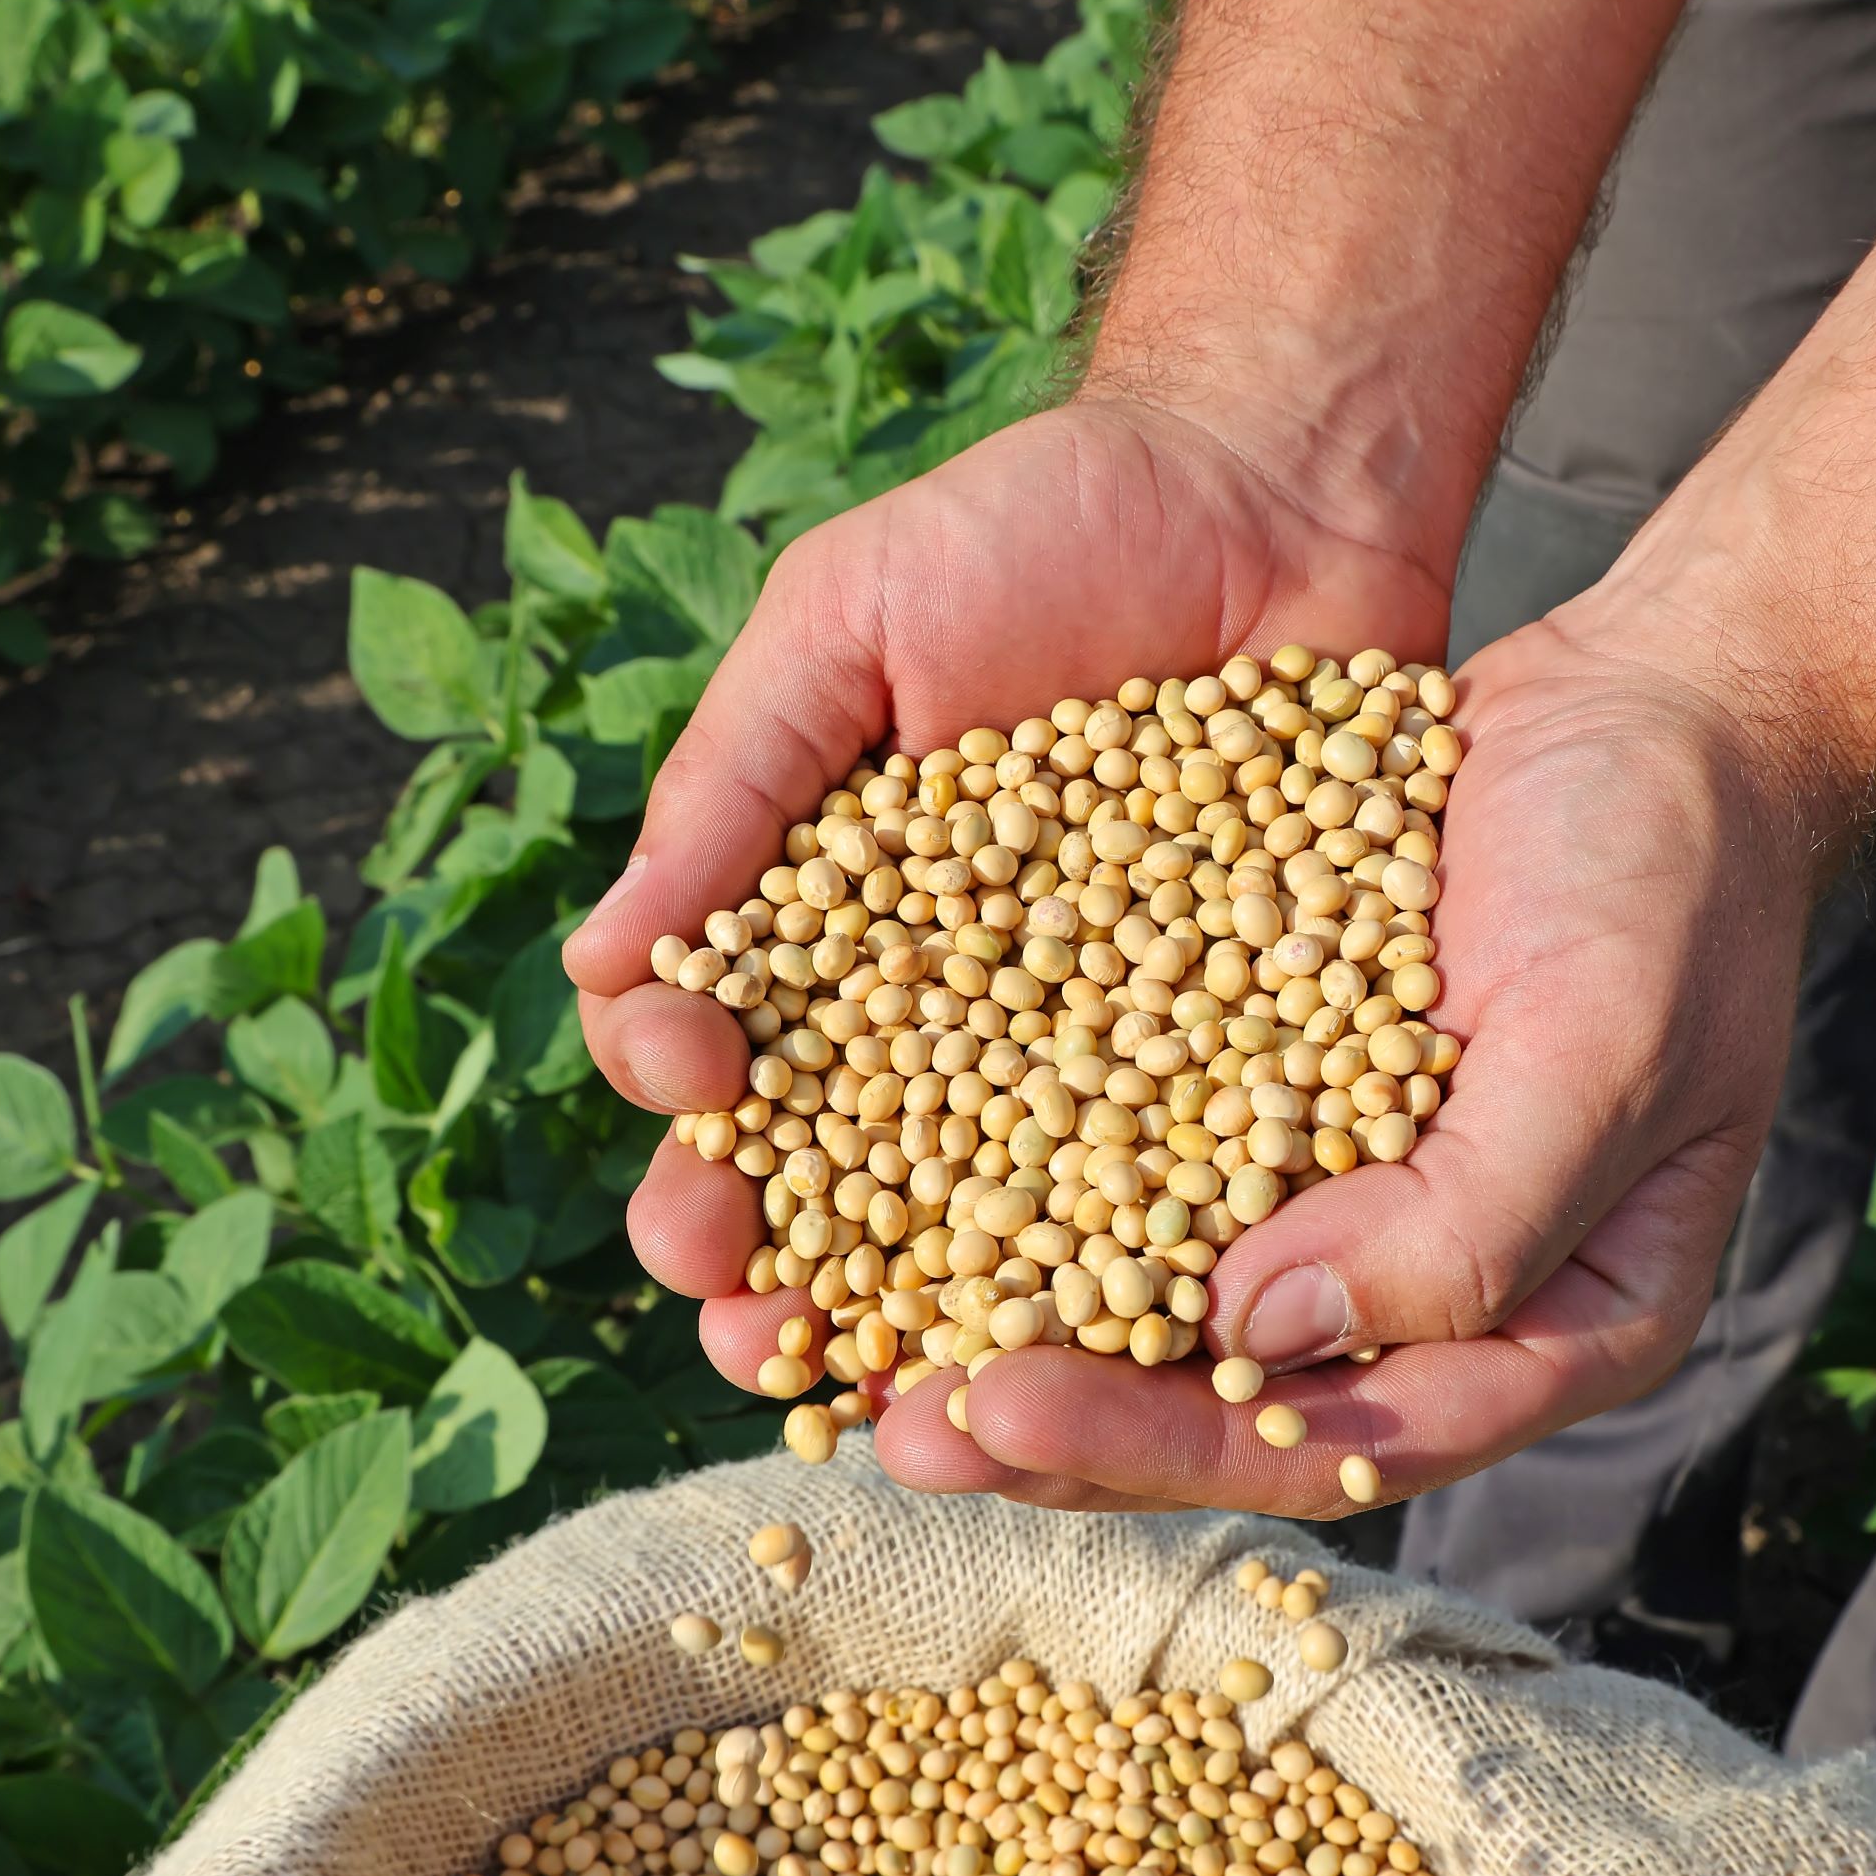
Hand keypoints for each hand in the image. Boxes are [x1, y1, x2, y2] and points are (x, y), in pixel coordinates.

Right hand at [561, 390, 1455, 1472]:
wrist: (1279, 483)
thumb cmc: (1039, 527)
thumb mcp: (850, 620)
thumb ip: (733, 787)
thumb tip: (596, 969)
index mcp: (825, 935)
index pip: (719, 1064)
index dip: (688, 1118)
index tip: (692, 1119)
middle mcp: (944, 1023)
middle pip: (836, 1188)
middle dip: (780, 1271)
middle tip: (755, 1323)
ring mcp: (1091, 1057)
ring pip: (992, 1230)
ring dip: (934, 1325)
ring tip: (901, 1392)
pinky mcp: (1239, 1062)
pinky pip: (1182, 1189)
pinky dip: (1138, 1276)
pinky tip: (1114, 1346)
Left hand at [868, 584, 1834, 1514]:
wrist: (1654, 709)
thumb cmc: (1670, 880)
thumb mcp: (1606, 1048)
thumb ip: (1466, 1222)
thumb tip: (1260, 1340)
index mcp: (1548, 1335)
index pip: (1337, 1443)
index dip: (1159, 1449)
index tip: (993, 1410)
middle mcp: (1431, 1296)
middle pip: (1217, 1405)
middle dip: (1045, 1420)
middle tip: (880, 1422)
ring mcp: (1341, 1200)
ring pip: (1150, 1302)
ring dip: (1001, 1321)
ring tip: (837, 1334)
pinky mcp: (1262, 1093)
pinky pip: (1127, 1162)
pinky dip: (1012, 1177)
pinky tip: (883, 1168)